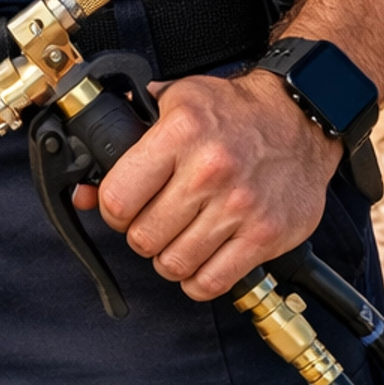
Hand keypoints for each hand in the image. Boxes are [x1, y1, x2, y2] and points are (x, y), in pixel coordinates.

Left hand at [78, 71, 341, 300]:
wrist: (299, 118)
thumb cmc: (233, 110)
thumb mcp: (175, 102)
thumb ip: (127, 139)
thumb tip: (83, 191)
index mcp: (181, 131)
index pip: (118, 198)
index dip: (111, 210)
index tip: (121, 208)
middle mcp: (210, 169)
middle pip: (144, 237)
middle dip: (140, 234)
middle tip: (152, 222)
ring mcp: (240, 206)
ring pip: (174, 264)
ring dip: (168, 258)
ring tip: (177, 238)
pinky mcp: (265, 235)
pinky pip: (212, 282)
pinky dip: (197, 280)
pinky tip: (200, 259)